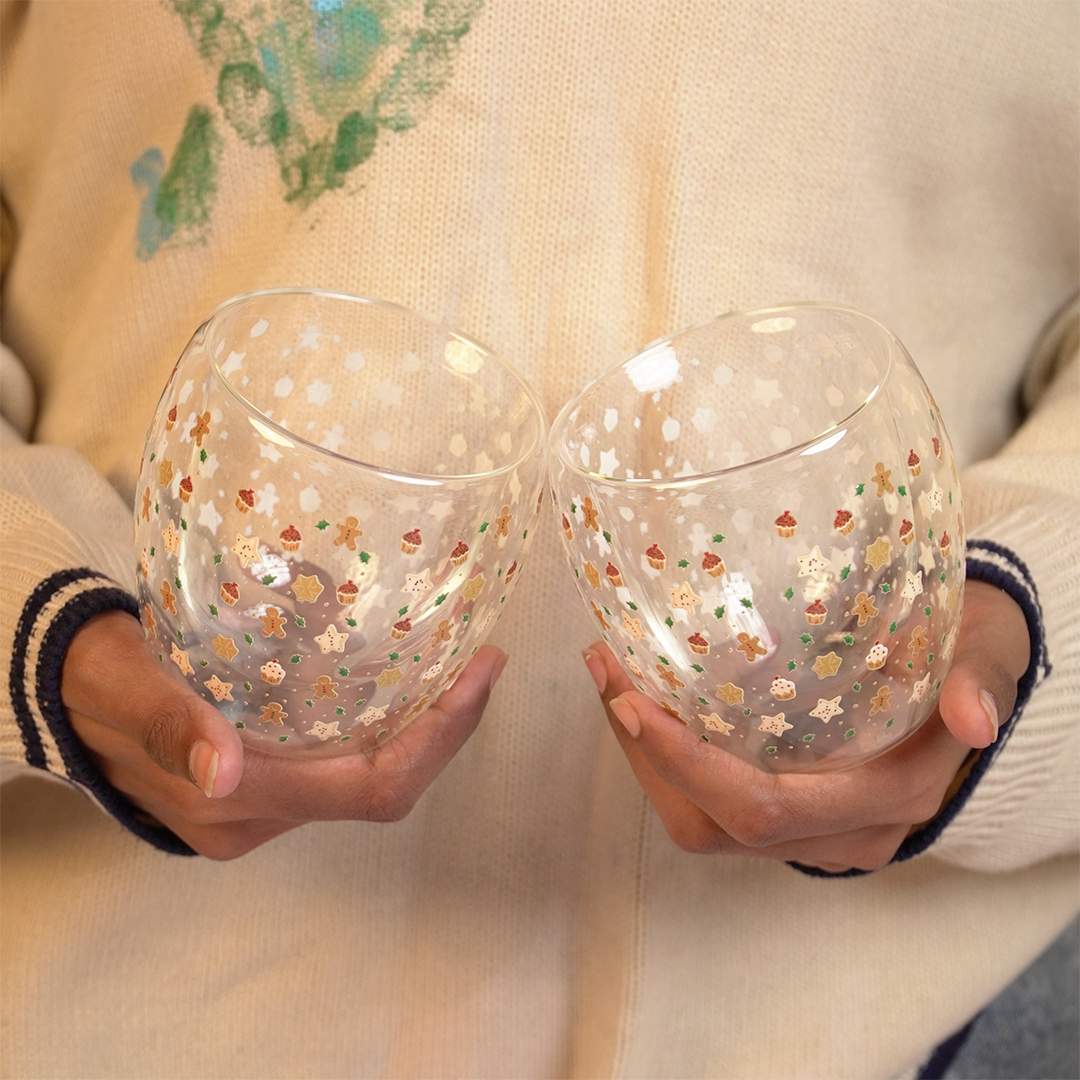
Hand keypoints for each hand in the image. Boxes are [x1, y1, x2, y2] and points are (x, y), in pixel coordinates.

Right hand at [61, 610, 505, 858]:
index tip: (480, 673)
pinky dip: (387, 731)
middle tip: (485, 661)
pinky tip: (406, 685)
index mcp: (235, 801)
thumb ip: (170, 722)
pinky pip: (344, 770)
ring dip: (424, 733)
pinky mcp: (264, 790)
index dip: (437, 739)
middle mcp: (258, 820)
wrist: (66, 697)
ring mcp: (263, 812)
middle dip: (446, 732)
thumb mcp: (127, 684)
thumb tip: (221, 767)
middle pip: (383, 790)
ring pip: (368, 782)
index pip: (369, 789)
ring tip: (461, 667)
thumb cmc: (98, 679)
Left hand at [582, 580, 1028, 871]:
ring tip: (611, 675)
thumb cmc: (970, 650)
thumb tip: (972, 717)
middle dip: (645, 755)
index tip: (630, 700)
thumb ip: (979, 679)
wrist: (971, 670)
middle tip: (606, 670)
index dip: (688, 763)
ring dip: (645, 758)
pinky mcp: (793, 811)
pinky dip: (669, 759)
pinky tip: (646, 695)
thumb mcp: (986, 649)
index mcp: (888, 796)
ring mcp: (814, 828)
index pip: (765, 805)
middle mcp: (845, 829)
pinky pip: (711, 806)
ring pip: (702, 822)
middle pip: (714, 823)